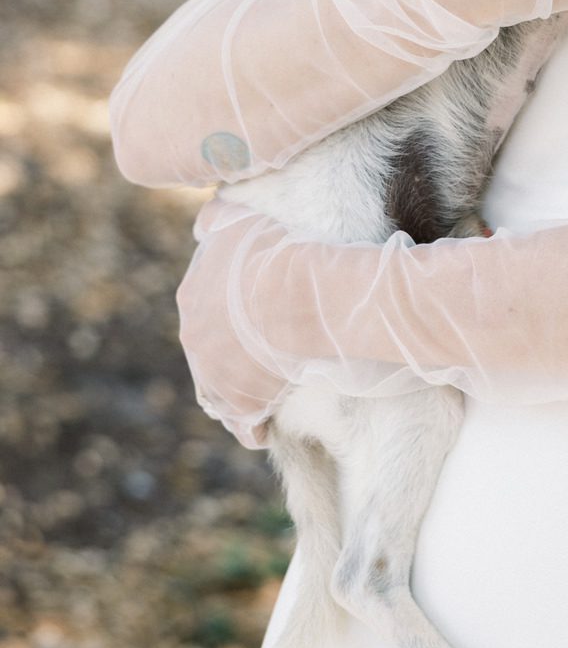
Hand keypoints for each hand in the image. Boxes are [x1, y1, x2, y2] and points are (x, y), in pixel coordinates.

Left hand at [177, 202, 290, 449]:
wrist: (297, 294)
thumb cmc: (272, 253)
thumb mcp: (236, 220)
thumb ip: (215, 220)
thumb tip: (204, 222)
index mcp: (190, 296)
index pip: (201, 306)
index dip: (227, 308)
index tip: (249, 309)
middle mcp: (195, 341)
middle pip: (208, 351)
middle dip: (229, 351)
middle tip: (260, 349)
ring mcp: (216, 376)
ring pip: (219, 393)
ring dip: (237, 393)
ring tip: (260, 393)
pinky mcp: (243, 404)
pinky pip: (245, 424)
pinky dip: (253, 426)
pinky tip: (263, 427)